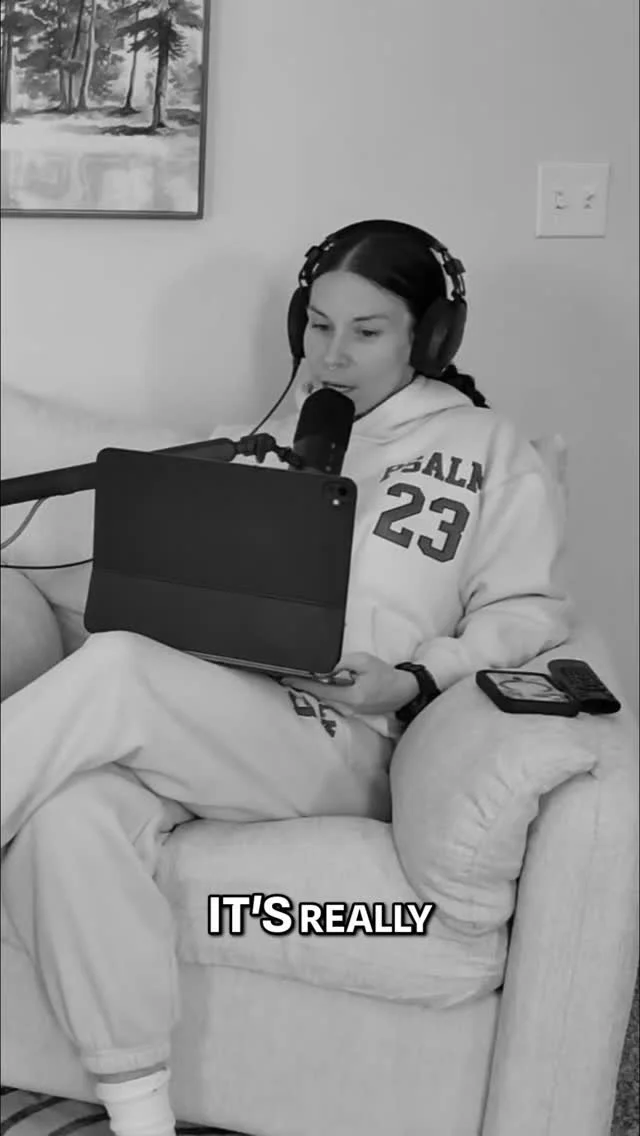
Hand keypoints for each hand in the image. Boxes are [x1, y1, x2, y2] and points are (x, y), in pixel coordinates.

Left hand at [280, 652, 418, 715]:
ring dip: (311, 687)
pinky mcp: (351, 709)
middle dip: (302, 684)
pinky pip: (332, 699)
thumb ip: (342, 663)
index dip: (301, 682)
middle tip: (284, 674)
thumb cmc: (385, 674)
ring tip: (295, 676)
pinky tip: (315, 682)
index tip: (285, 676)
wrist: (403, 690)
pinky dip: (322, 690)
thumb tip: (324, 665)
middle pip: (318, 695)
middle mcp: (346, 707)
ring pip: (324, 698)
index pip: (319, 689)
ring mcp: (348, 710)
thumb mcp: (364, 661)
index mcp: (350, 696)